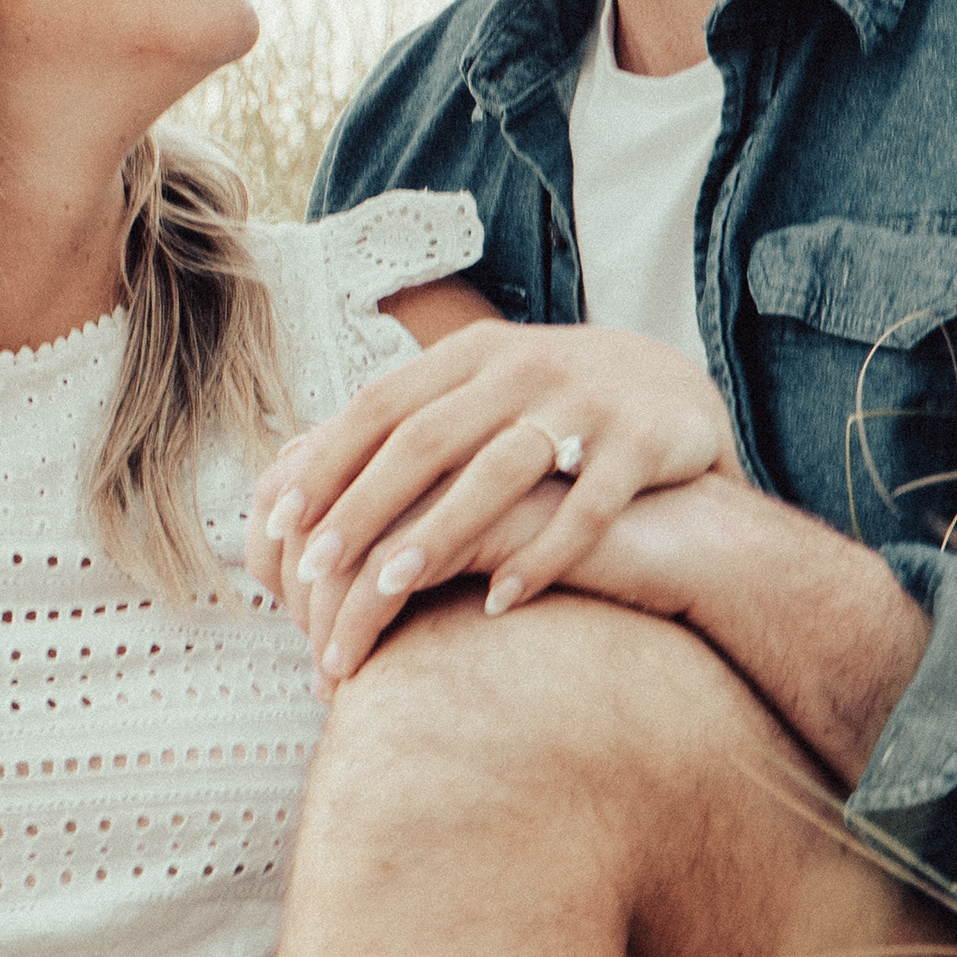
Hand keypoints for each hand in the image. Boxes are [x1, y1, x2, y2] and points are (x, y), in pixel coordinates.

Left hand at [247, 313, 739, 656]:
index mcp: (471, 355)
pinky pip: (587, 507)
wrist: (678, 394)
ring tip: (390, 588)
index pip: (380, 405)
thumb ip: (399, 423)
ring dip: (440, 532)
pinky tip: (501, 601)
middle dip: (363, 505)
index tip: (277, 520)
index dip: (327, 461)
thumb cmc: (550, 410)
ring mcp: (584, 404)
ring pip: (498, 471)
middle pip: (425, 439)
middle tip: (312, 568)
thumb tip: (287, 466)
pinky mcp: (641, 445)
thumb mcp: (477, 392)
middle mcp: (521, 369)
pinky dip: (543, 555)